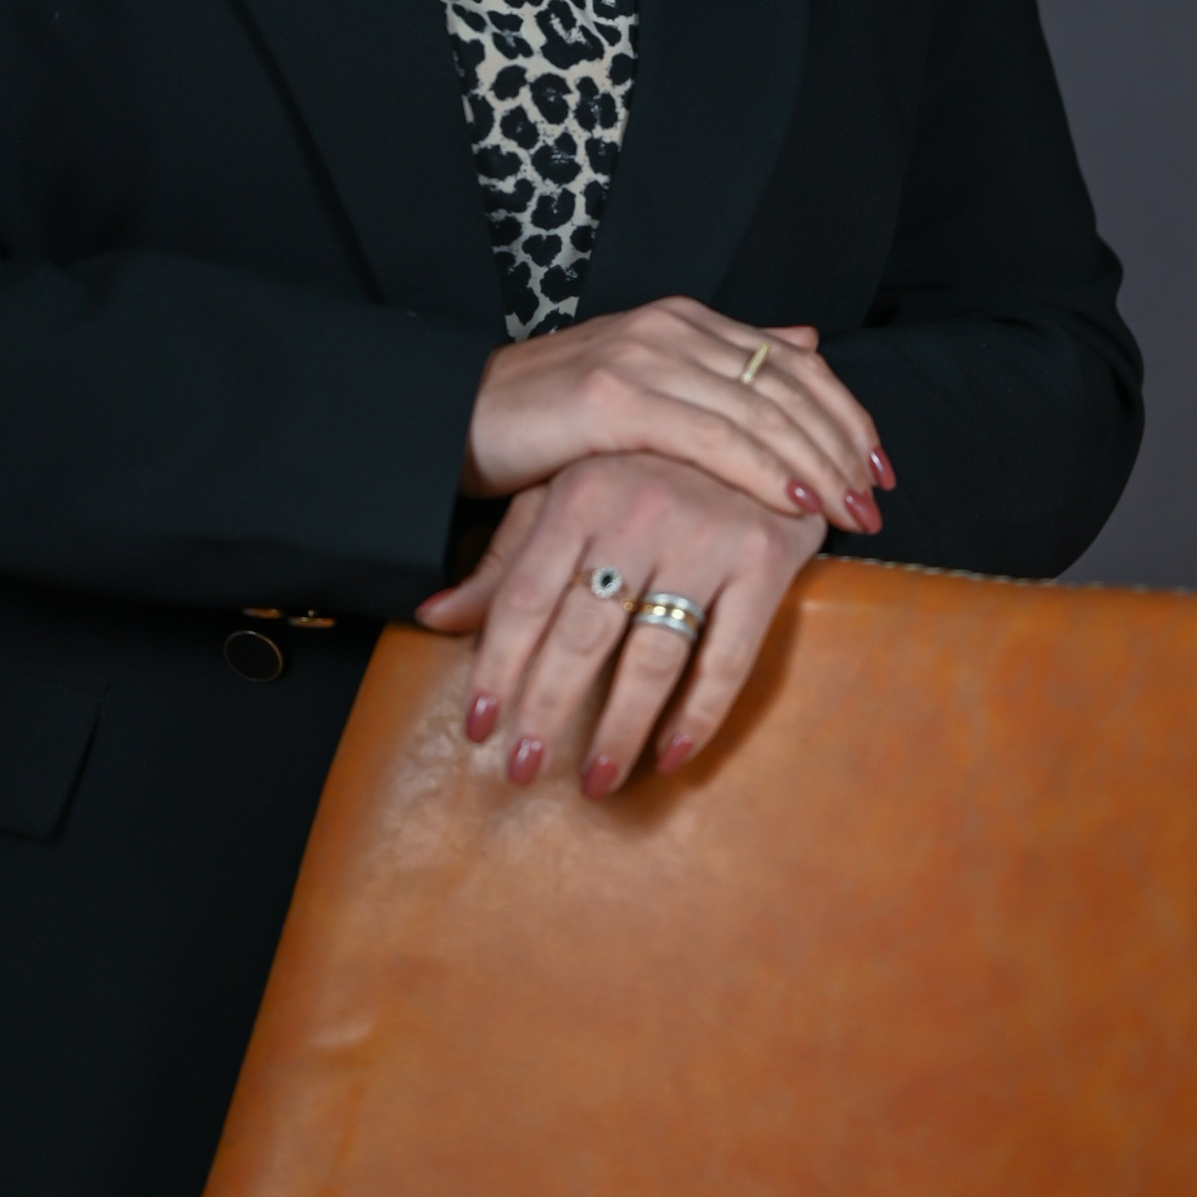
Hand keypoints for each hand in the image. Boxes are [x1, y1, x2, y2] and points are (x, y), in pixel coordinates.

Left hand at [417, 449, 824, 793]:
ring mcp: (705, 534)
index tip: (477, 728)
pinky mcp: (764, 558)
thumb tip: (432, 617)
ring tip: (595, 780)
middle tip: (523, 770)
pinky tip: (672, 754)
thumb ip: (506, 561)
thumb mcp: (566, 496)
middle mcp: (638, 510)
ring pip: (651, 655)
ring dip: (619, 728)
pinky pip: (728, 656)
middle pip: (580, 633)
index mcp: (579, 492)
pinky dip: (700, 713)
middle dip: (546, 709)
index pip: (523, 598)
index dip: (496, 669)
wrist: (761, 416)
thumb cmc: (646, 467)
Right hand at [463, 299, 891, 538]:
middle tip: (878, 502)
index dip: (846, 412)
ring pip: (760, 411)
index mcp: (684, 321)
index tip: (881, 468)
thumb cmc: (548, 420)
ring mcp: (644, 357)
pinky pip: (713, 437)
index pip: (795, 360)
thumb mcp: (645, 384)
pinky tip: (796, 504)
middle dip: (843, 446)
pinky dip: (764, 471)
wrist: (452, 419)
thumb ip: (724, 364)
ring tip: (852, 514)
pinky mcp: (614, 399)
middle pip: (790, 384)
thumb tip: (805, 337)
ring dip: (817, 466)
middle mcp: (672, 327)